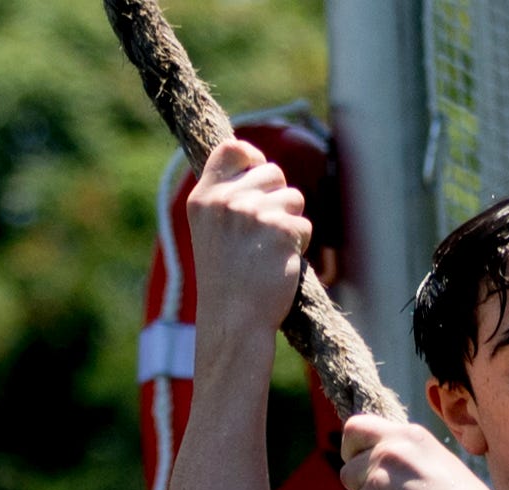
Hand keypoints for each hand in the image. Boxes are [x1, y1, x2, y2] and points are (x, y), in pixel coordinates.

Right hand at [183, 136, 310, 341]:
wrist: (233, 322)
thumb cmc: (225, 282)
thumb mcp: (210, 232)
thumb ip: (226, 198)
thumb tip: (259, 166)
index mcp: (203, 199)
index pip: (232, 149)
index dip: (252, 156)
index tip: (258, 172)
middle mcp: (226, 201)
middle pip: (272, 172)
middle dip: (277, 198)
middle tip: (261, 235)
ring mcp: (253, 214)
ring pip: (293, 197)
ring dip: (290, 222)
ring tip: (268, 252)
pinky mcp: (281, 230)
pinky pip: (304, 225)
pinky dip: (299, 245)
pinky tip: (278, 264)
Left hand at [339, 412, 508, 489]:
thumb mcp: (436, 459)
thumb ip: (403, 454)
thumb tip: (372, 458)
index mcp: (405, 437)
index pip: (354, 429)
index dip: (351, 450)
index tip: (359, 464)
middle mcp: (387, 457)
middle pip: (347, 472)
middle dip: (361, 489)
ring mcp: (378, 489)